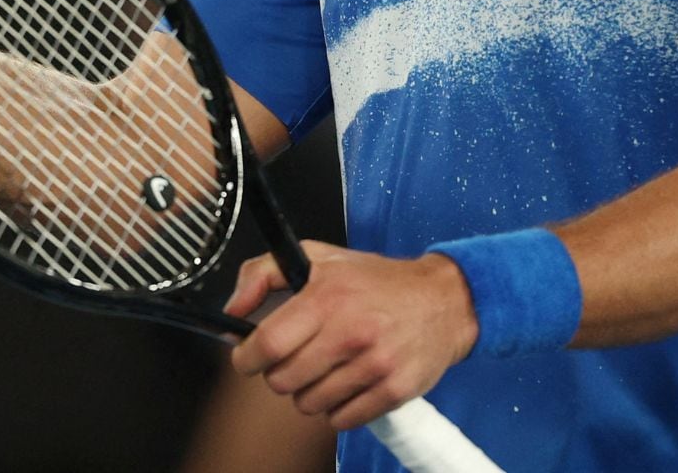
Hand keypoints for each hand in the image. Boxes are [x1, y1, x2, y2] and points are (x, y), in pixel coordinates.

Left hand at [225, 241, 478, 430]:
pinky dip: (337, 409)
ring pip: (310, 404)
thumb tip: (233, 310)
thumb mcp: (317, 257)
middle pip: (283, 381)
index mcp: (325, 297)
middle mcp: (349, 332)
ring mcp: (374, 364)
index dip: (246, 358)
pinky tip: (346, 385)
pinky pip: (343, 420)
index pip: (267, 345)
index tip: (247, 358)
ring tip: (323, 371)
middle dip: (278, 375)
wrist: (444, 299)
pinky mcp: (395, 390)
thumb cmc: (375, 280)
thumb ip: (262, 274)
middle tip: (292, 361)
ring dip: (308, 393)